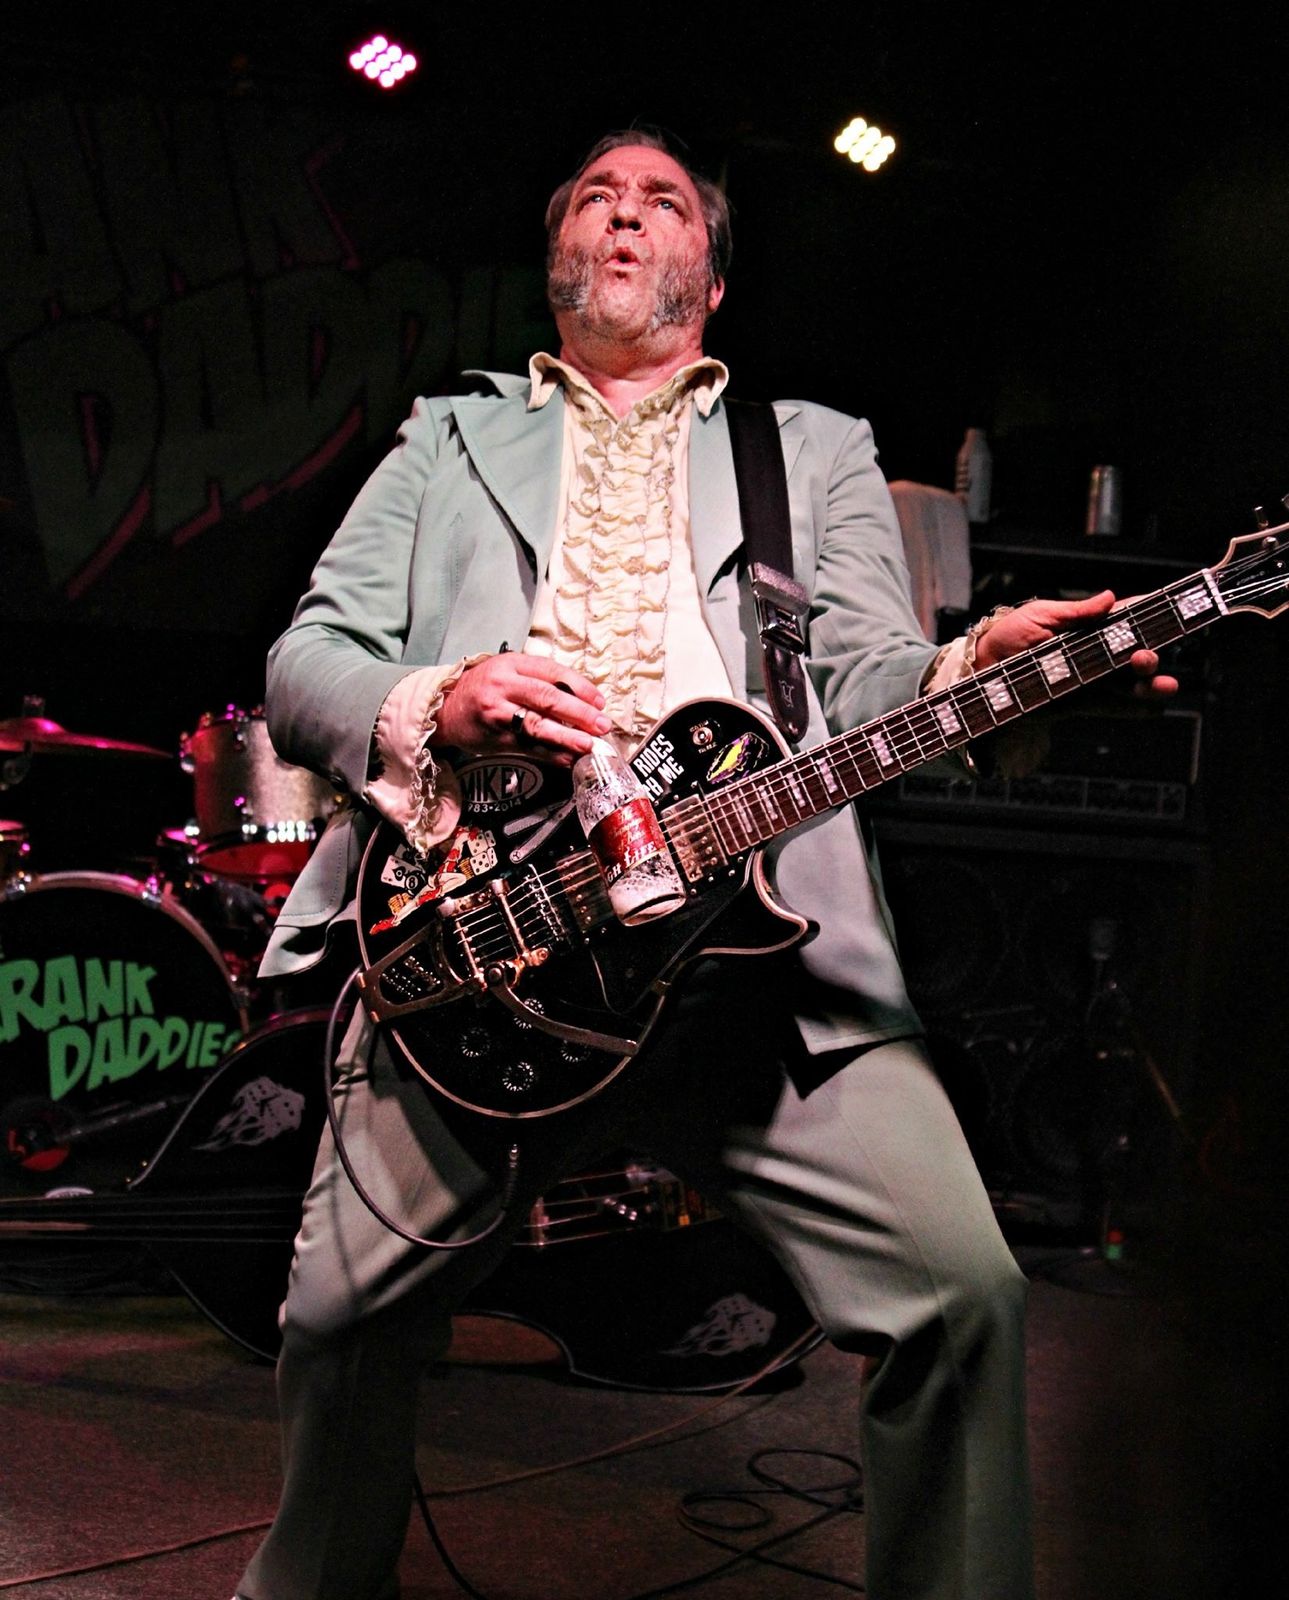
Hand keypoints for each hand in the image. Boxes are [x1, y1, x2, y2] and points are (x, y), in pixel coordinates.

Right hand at [433, 652, 612, 761]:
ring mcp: (498, 713)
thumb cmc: (484, 688)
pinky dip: (551, 755)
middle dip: (579, 713)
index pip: (552, 672)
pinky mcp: (496, 738)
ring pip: (538, 726)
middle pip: (547, 698)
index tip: (599, 701)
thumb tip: (581, 699)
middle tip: (601, 724)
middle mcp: (503, 686)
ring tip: (588, 745)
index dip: (580, 687)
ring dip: (567, 737)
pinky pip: (528, 747)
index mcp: (511, 664)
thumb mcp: (508, 671)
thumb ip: (539, 679)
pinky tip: (567, 759)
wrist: (447, 710)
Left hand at [973, 591, 1178, 698]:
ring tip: (1160, 683)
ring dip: (1151, 684)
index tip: (1174, 607)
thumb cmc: (1008, 637)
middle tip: (1145, 656)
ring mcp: (1092, 681)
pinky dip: (1137, 708)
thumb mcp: (1040, 616)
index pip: (1129, 618)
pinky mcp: (1081, 704)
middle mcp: (1098, 654)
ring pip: (1133, 684)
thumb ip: (1076, 613)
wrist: (979, 670)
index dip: (1153, 613)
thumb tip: (1111, 598)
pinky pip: (1115, 708)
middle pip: (1137, 654)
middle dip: (1149, 655)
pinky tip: (1154, 706)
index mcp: (1090, 627)